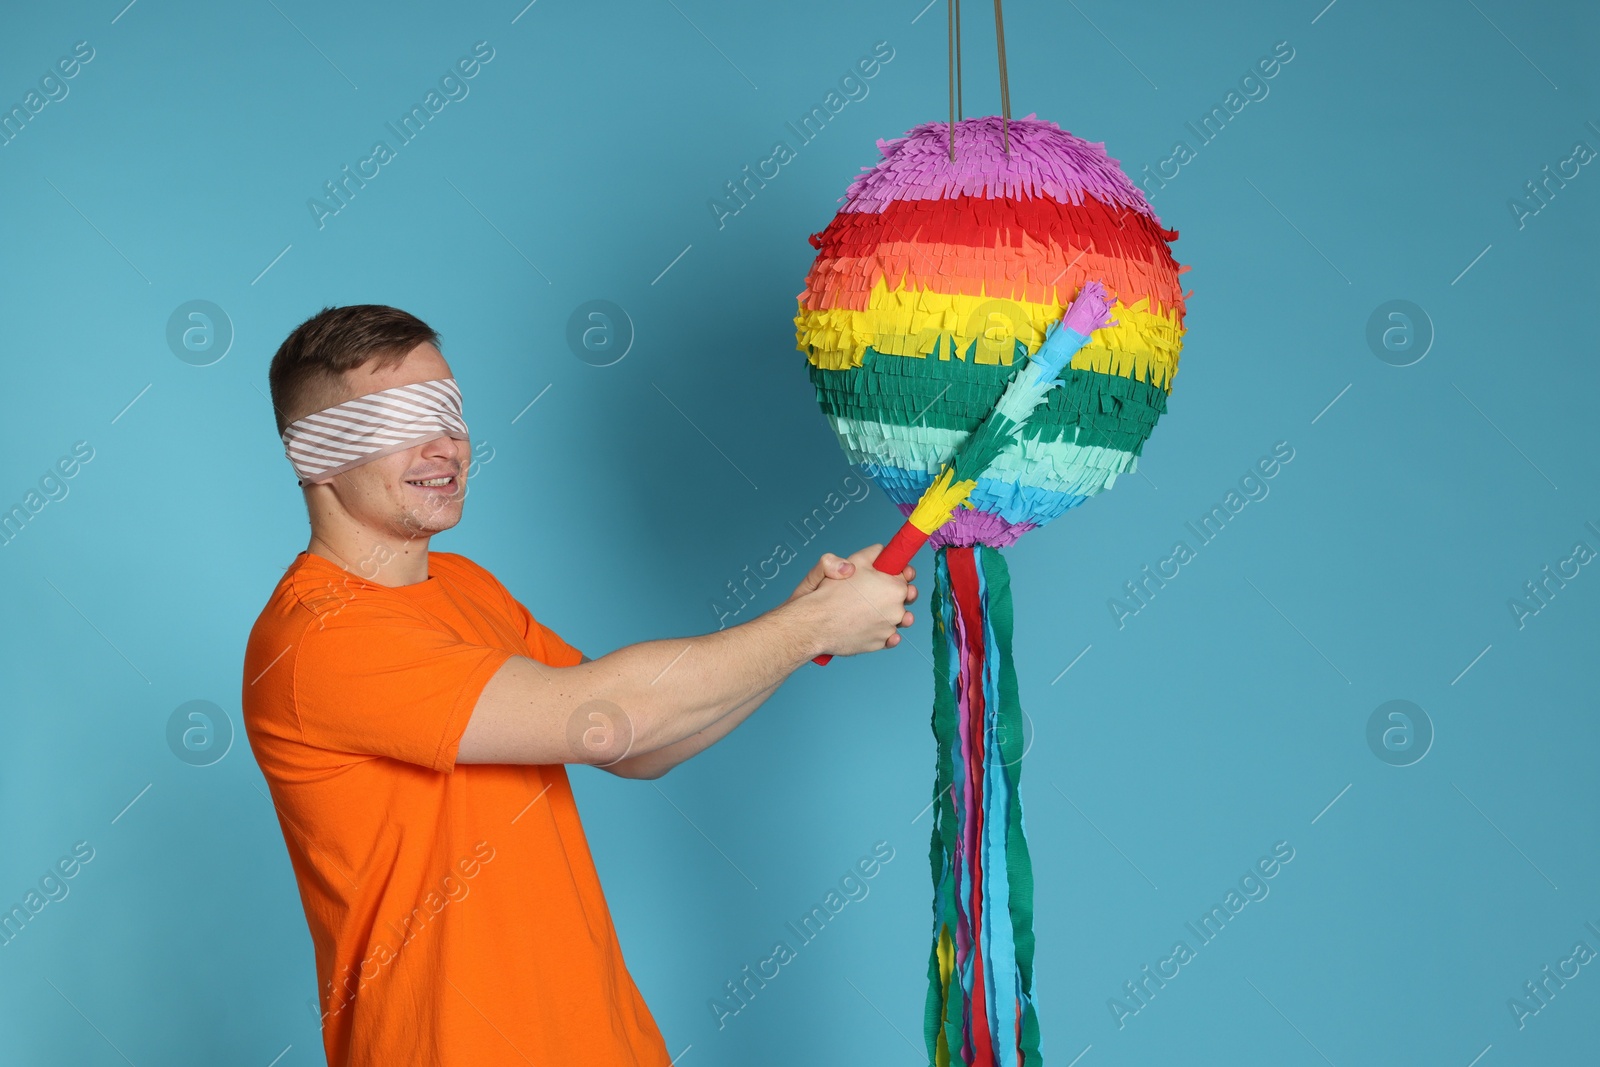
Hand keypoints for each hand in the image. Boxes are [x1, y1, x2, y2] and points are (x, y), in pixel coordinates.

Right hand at [786, 545, 916, 656]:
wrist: (816, 624)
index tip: (891, 574)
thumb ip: (873, 553)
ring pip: (900, 620)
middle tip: (881, 592)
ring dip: (893, 614)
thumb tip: (882, 551)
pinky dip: (885, 634)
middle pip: (906, 599)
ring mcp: (889, 629)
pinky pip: (890, 638)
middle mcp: (898, 610)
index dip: (898, 573)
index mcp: (895, 587)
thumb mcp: (853, 560)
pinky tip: (875, 627)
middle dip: (898, 594)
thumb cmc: (832, 593)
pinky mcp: (879, 644)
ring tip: (877, 610)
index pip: (907, 576)